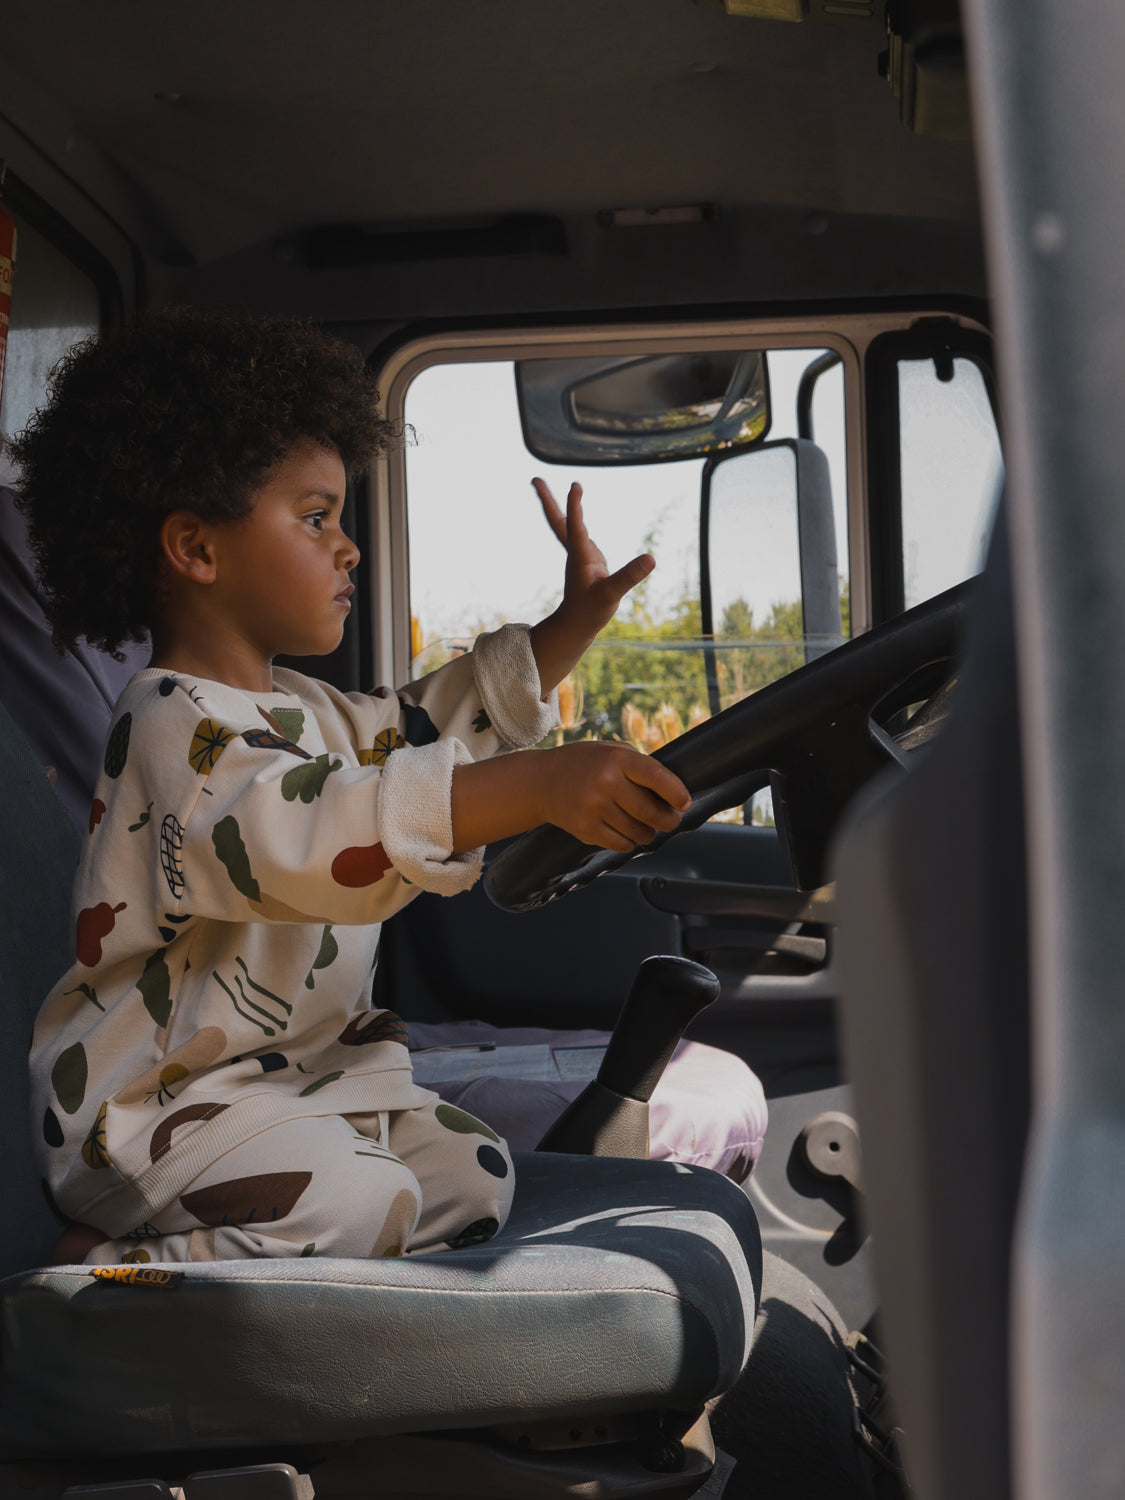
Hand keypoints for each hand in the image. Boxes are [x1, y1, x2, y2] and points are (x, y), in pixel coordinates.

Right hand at [450, 740, 690, 853]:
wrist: (541, 782)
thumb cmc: (585, 765)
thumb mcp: (611, 751)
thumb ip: (639, 766)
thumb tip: (674, 793)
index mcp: (616, 758)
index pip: (656, 777)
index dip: (676, 793)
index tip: (685, 803)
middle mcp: (605, 782)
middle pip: (650, 811)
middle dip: (668, 820)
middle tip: (672, 821)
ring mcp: (593, 807)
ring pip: (638, 832)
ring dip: (648, 834)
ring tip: (648, 828)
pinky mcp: (584, 828)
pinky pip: (620, 844)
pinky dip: (629, 843)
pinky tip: (627, 834)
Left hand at [533, 477, 654, 640]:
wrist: (577, 625)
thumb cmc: (591, 611)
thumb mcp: (611, 594)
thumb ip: (629, 576)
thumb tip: (650, 559)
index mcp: (580, 557)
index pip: (574, 527)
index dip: (574, 507)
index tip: (575, 486)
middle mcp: (576, 551)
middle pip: (557, 520)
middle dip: (547, 499)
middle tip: (534, 479)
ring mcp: (580, 554)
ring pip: (565, 524)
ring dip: (557, 504)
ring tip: (551, 486)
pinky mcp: (586, 559)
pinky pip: (576, 532)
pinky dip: (573, 518)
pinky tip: (575, 514)